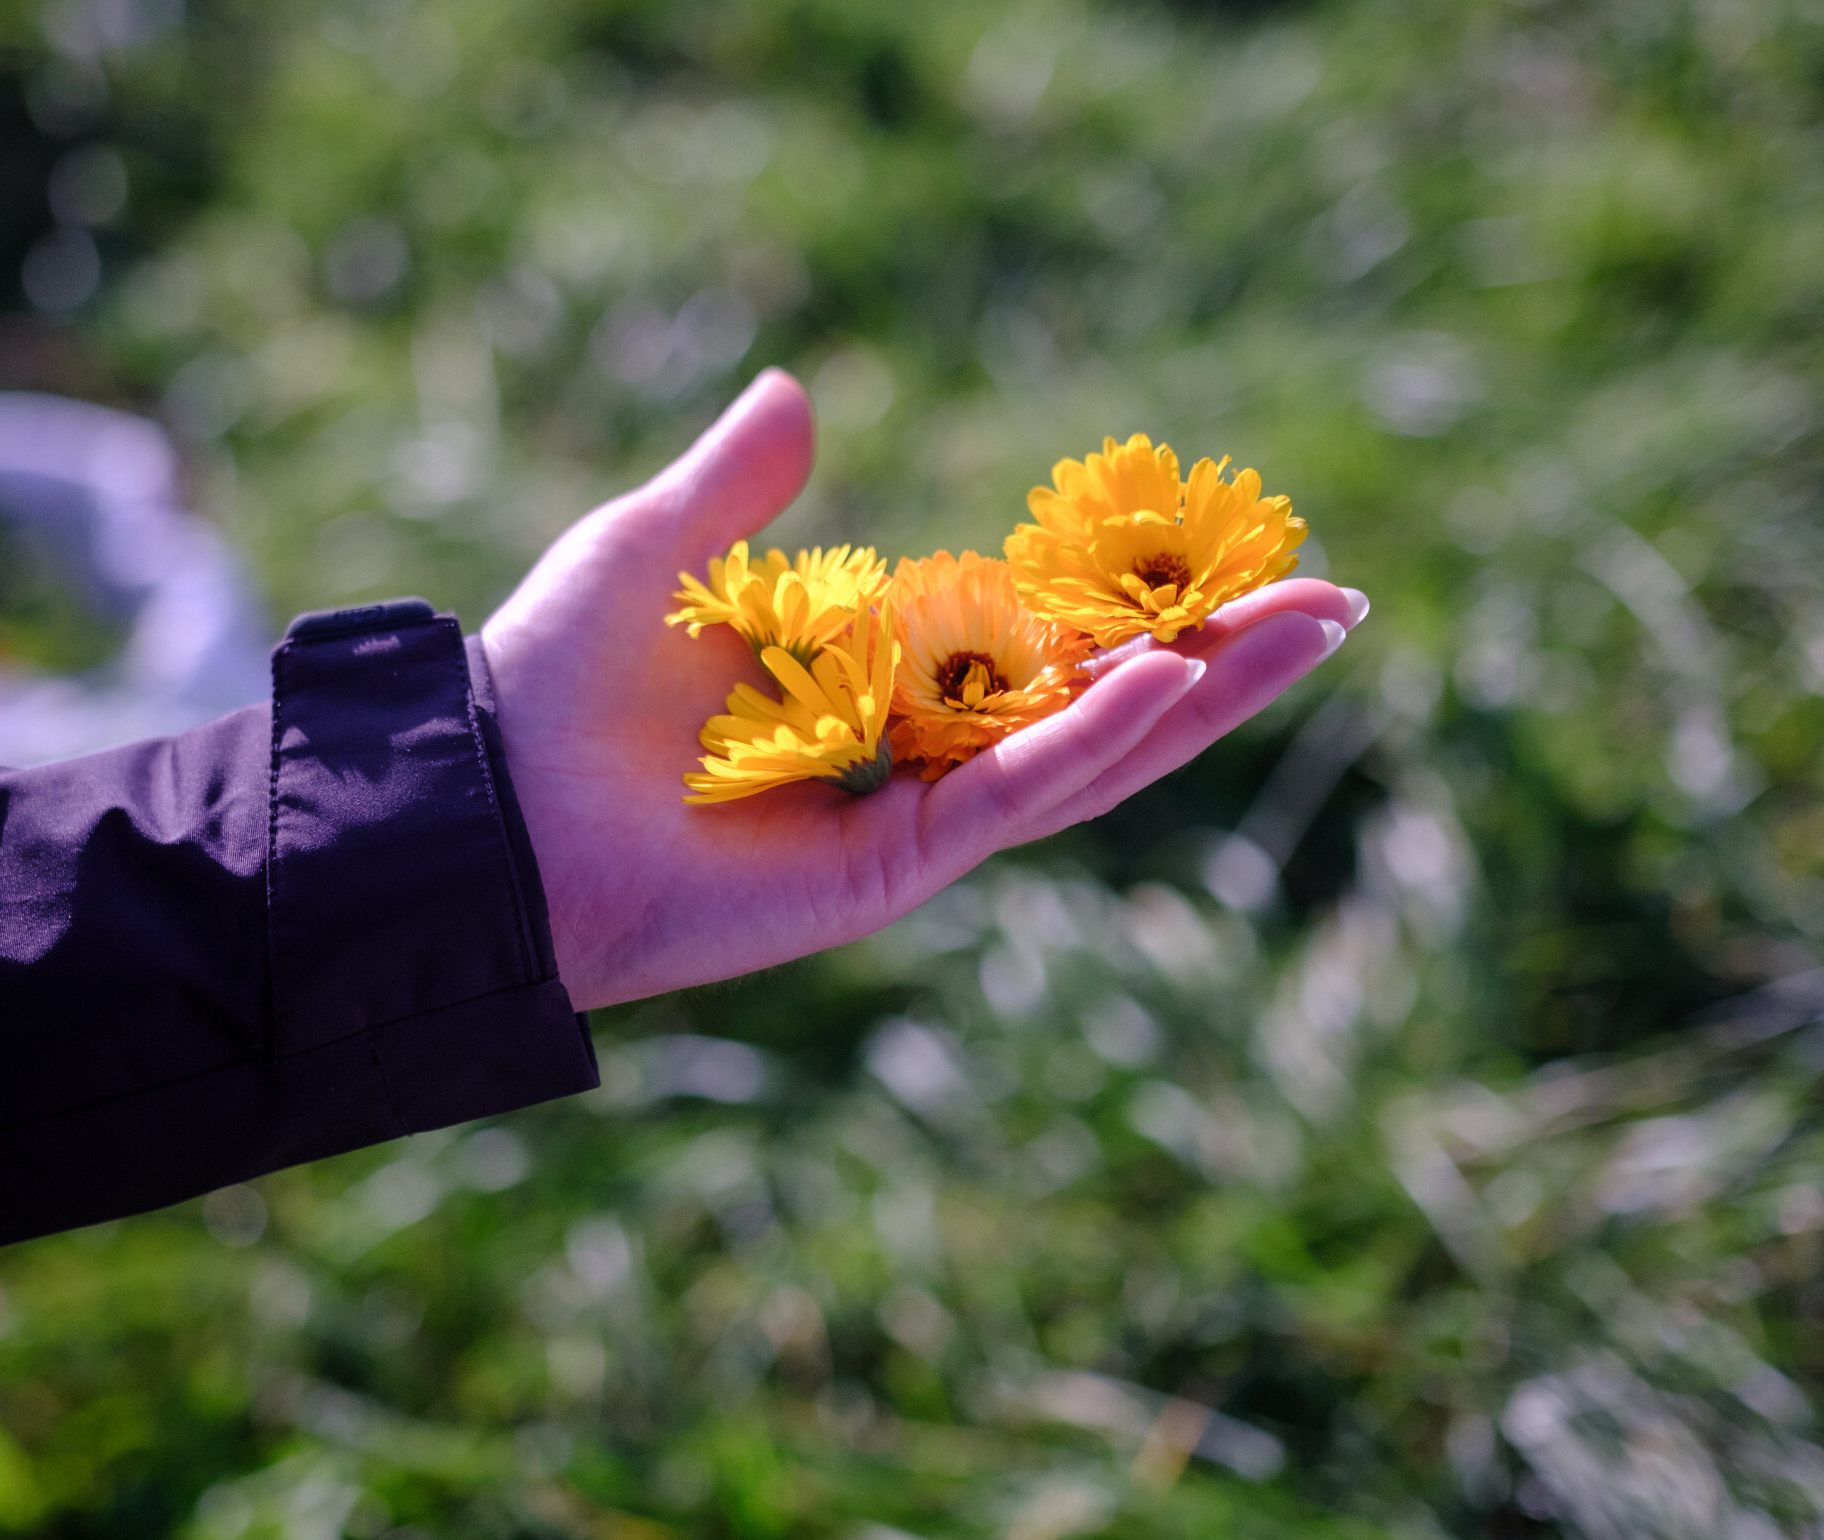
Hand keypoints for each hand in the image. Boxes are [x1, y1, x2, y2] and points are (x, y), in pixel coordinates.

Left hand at [479, 371, 1363, 1011]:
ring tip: (1318, 628)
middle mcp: (908, 757)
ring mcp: (911, 819)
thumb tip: (801, 387)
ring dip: (1205, 694)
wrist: (485, 808)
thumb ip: (744, 480)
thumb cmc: (551, 683)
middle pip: (1098, 701)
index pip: (1038, 641)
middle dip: (1218, 655)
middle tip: (1338, 603)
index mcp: (869, 683)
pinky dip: (1098, 740)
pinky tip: (1179, 682)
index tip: (1234, 555)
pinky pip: (1015, 795)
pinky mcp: (892, 868)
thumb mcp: (661, 544)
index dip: (1136, 602)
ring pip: (1092, 754)